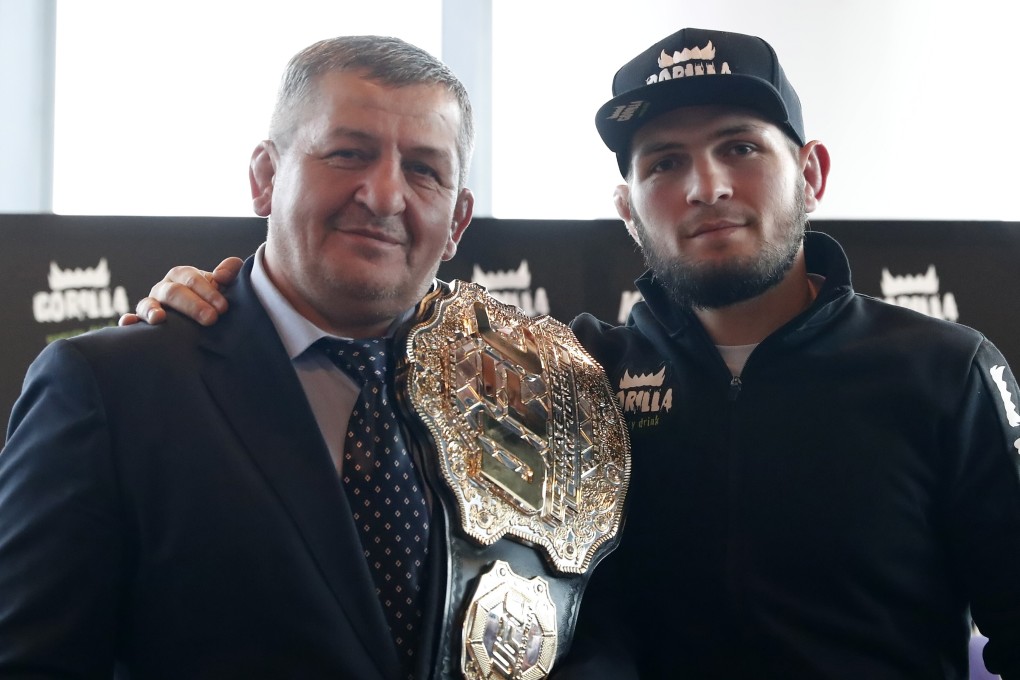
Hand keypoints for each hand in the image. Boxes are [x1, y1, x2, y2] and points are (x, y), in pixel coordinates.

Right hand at [118, 257, 242, 325]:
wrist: (205, 321)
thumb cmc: (215, 299)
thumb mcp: (225, 284)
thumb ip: (230, 272)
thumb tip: (221, 275)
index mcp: (182, 276)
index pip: (191, 279)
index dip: (208, 291)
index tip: (223, 307)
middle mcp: (164, 288)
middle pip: (173, 292)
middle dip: (192, 305)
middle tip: (211, 319)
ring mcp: (151, 304)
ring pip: (148, 304)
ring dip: (152, 310)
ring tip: (159, 318)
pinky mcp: (142, 322)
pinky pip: (131, 320)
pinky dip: (128, 321)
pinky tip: (128, 324)